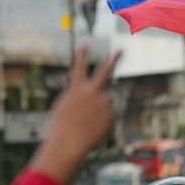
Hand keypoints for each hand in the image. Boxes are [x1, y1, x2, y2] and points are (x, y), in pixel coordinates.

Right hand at [29, 47, 120, 183]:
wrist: (69, 143)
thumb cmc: (62, 128)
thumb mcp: (65, 107)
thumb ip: (78, 97)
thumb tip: (91, 94)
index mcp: (76, 89)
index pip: (79, 67)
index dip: (82, 54)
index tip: (86, 42)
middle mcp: (92, 91)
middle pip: (105, 72)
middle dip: (114, 59)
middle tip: (121, 50)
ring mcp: (103, 101)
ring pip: (107, 103)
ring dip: (101, 111)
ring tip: (89, 123)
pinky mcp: (112, 113)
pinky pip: (111, 116)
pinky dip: (105, 122)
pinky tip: (95, 129)